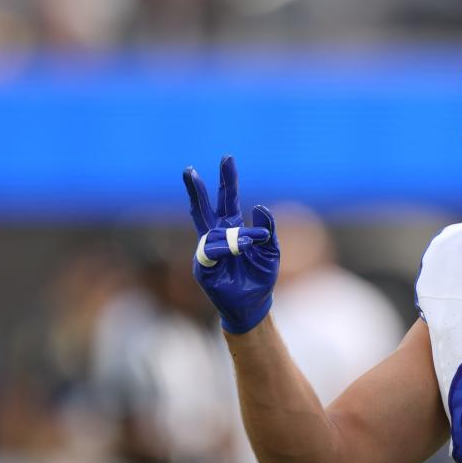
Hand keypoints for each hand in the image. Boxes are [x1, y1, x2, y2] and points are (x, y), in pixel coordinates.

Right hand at [182, 156, 279, 333]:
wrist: (254, 305)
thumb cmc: (262, 277)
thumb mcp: (272, 251)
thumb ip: (268, 230)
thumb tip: (259, 207)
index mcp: (234, 229)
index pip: (228, 199)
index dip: (227, 180)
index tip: (227, 158)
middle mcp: (218, 236)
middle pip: (204, 208)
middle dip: (196, 189)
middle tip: (188, 169)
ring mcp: (208, 251)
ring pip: (212, 232)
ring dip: (236, 235)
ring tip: (253, 243)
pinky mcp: (203, 267)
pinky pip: (209, 251)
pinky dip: (226, 247)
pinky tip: (239, 248)